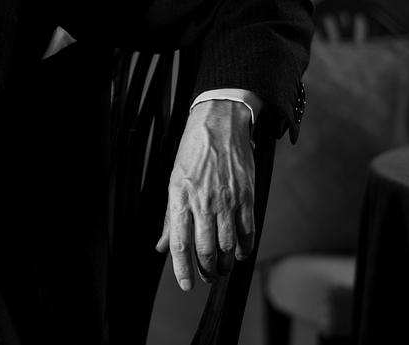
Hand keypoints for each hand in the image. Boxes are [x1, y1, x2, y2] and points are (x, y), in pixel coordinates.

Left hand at [155, 100, 254, 290]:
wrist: (219, 124)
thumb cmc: (193, 152)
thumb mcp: (174, 182)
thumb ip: (170, 217)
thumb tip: (162, 245)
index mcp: (180, 198)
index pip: (180, 244)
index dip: (182, 270)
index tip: (186, 285)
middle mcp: (202, 202)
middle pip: (205, 250)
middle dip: (207, 270)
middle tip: (208, 277)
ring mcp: (226, 200)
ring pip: (227, 245)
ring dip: (226, 263)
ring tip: (223, 268)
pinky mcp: (246, 196)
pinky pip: (247, 231)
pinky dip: (245, 248)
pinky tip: (241, 253)